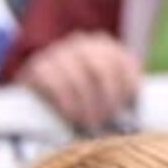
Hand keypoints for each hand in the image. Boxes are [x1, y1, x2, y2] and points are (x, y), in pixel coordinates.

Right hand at [19, 32, 144, 130]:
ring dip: (87, 105)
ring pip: (79, 78)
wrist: (32, 96)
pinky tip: (71, 116)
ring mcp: (57, 52)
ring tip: (90, 125)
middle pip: (101, 69)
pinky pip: (55, 83)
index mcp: (103, 45)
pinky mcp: (37, 67)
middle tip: (106, 121)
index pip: (122, 61)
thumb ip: (117, 94)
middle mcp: (81, 43)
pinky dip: (67, 102)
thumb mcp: (99, 90)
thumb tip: (135, 118)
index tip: (128, 110)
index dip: (127, 86)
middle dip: (107, 98)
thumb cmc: (73, 98)